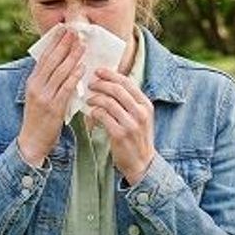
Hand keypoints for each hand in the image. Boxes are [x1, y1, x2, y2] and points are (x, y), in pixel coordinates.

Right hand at [17, 27, 84, 165]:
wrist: (32, 141)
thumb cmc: (39, 119)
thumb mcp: (39, 96)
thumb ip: (48, 82)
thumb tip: (63, 66)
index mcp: (32, 82)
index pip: (44, 57)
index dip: (54, 43)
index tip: (63, 30)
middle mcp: (36, 86)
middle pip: (52, 61)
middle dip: (64, 45)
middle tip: (75, 32)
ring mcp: (44, 96)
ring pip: (60, 72)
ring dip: (72, 57)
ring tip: (82, 45)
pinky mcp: (54, 107)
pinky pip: (65, 88)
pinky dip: (74, 76)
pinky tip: (82, 68)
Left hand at [86, 68, 155, 185]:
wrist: (142, 163)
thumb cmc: (137, 138)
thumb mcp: (140, 117)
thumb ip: (130, 101)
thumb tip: (111, 84)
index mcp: (146, 104)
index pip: (127, 82)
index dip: (111, 74)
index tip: (98, 71)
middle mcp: (140, 112)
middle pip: (117, 89)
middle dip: (101, 84)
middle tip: (90, 84)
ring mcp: (131, 123)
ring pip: (108, 102)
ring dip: (95, 98)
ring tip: (89, 99)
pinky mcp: (120, 134)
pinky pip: (103, 116)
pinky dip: (94, 112)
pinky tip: (91, 112)